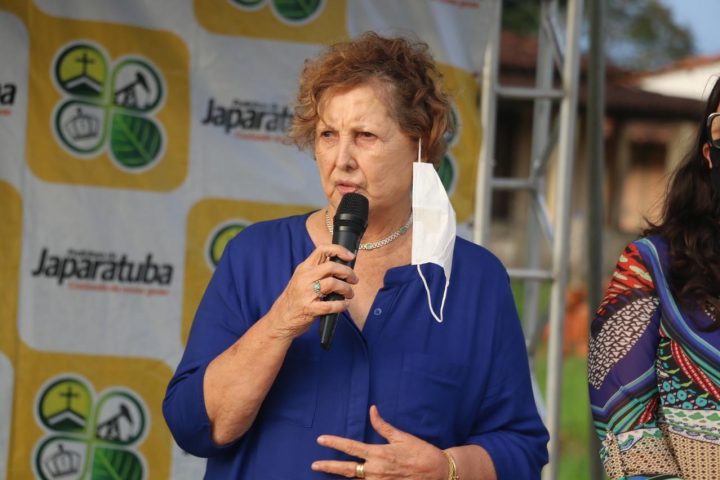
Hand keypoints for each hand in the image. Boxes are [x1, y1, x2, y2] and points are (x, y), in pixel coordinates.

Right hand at [267, 244, 357, 339]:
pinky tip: (344, 305)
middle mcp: (305, 278)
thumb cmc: (295, 298)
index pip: (322, 250)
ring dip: (346, 289)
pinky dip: (341, 305)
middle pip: (331, 266)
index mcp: (304, 268)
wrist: (280, 318)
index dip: (339, 250)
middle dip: (347, 272)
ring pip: (333, 283)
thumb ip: (318, 271)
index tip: (350, 256)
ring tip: (349, 294)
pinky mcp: (309, 309)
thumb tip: (341, 267)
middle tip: (354, 279)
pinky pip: (331, 305)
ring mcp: (306, 293)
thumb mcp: (302, 279)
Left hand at [312, 405, 447, 478]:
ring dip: (343, 476)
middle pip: (346, 469)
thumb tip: (372, 409)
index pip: (350, 447)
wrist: (438, 473)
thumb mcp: (402, 437)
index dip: (334, 443)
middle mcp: (375, 470)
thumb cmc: (420, 452)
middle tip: (314, 465)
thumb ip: (383, 425)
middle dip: (328, 467)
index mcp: (378, 453)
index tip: (320, 440)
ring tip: (330, 472)